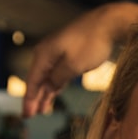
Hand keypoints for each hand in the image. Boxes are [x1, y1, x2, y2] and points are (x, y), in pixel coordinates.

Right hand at [22, 2, 137, 116]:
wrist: (110, 23)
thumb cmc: (92, 43)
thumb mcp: (73, 66)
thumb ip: (57, 79)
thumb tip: (49, 86)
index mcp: (44, 54)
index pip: (32, 81)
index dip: (29, 100)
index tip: (27, 115)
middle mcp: (47, 52)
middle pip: (38, 79)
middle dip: (34, 98)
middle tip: (31, 116)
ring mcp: (58, 51)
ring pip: (48, 76)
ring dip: (45, 93)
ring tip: (42, 110)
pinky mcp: (69, 52)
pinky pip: (58, 71)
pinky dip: (55, 84)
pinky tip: (53, 93)